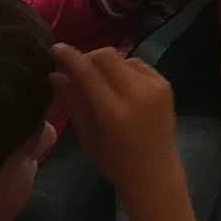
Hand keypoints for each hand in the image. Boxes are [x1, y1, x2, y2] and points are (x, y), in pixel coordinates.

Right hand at [53, 45, 197, 220]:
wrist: (154, 172)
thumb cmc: (113, 160)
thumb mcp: (86, 134)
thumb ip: (72, 100)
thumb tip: (54, 73)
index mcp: (113, 112)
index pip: (87, 72)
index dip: (69, 57)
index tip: (55, 49)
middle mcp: (137, 94)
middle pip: (106, 55)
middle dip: (87, 57)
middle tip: (75, 68)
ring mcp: (155, 87)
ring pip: (122, 57)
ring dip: (105, 64)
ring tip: (97, 80)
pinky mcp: (165, 84)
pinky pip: (137, 64)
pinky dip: (123, 69)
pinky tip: (117, 84)